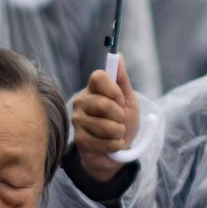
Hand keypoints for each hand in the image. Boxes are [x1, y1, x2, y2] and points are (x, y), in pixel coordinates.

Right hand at [72, 55, 139, 181]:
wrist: (118, 151)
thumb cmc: (123, 123)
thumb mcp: (128, 101)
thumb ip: (122, 80)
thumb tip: (119, 56)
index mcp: (93, 88)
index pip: (98, 77)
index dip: (113, 90)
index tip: (120, 100)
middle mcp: (81, 101)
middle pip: (102, 104)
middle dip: (119, 116)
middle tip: (121, 121)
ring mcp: (78, 120)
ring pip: (103, 126)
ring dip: (118, 133)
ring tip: (117, 134)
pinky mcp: (79, 139)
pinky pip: (101, 142)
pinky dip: (114, 145)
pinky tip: (112, 144)